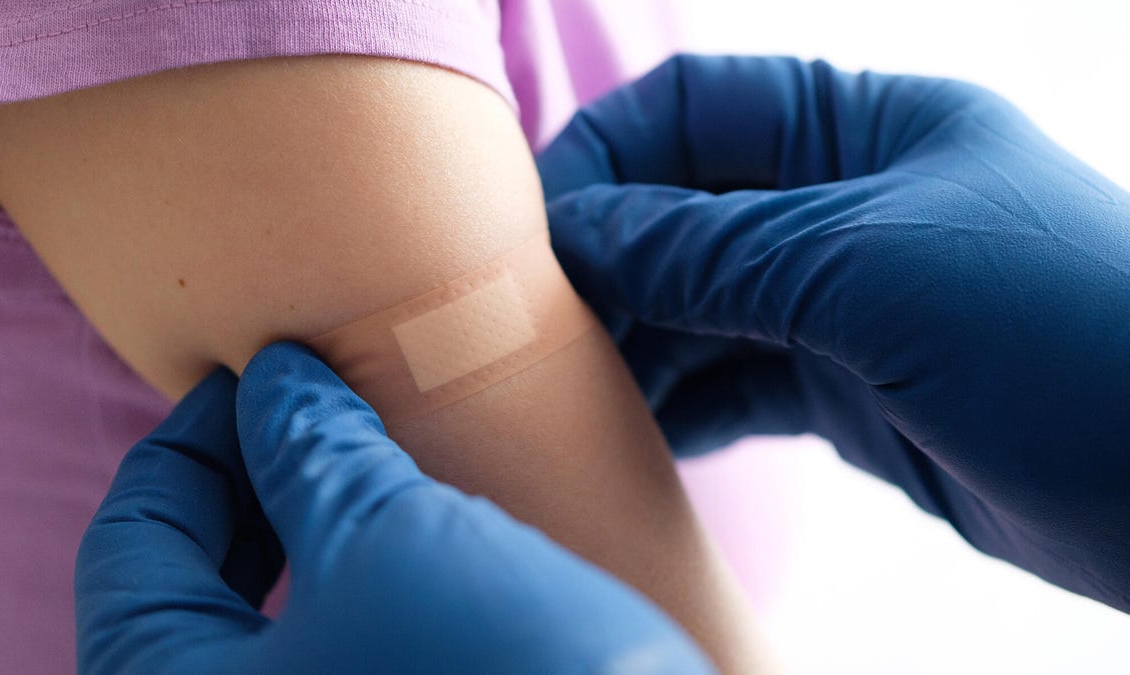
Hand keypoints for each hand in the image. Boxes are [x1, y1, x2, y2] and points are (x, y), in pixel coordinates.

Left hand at [75, 342, 713, 673]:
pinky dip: (347, 572)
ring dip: (300, 519)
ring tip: (361, 445)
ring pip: (262, 612)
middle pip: (187, 580)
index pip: (134, 540)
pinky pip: (327, 641)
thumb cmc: (506, 670)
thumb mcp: (391, 537)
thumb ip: (310, 448)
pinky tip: (409, 517)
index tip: (261, 369)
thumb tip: (274, 380)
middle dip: (246, 476)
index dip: (191, 434)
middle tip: (310, 401)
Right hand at [539, 55, 1129, 611]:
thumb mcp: (875, 269)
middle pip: (686, 212)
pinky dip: (679, 404)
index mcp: (865, 131)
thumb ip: (718, 251)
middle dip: (607, 260)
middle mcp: (845, 209)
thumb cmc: (1072, 336)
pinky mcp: (848, 394)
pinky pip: (736, 384)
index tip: (538, 232)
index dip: (608, 156)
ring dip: (633, 340)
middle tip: (540, 328)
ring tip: (573, 390)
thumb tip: (585, 234)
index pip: (699, 110)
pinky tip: (635, 431)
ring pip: (700, 306)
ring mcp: (844, 306)